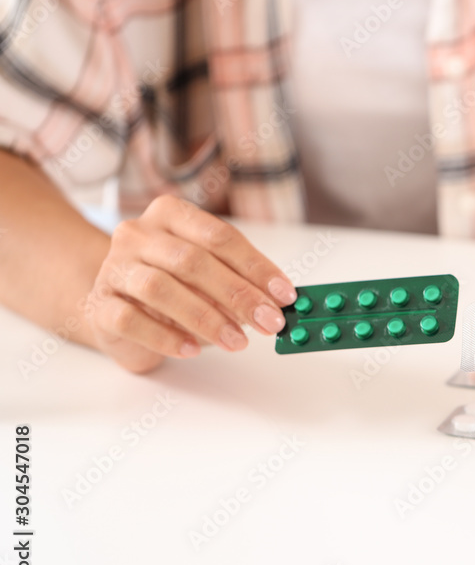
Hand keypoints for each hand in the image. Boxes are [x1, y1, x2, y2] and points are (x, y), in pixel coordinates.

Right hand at [85, 195, 296, 371]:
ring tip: (237, 341)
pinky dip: (166, 337)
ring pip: (160, 288)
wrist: (119, 310)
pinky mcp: (99, 305)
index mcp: (171, 215)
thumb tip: (277, 303)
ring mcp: (113, 268)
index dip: (256, 267)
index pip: (220, 237)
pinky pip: (131, 320)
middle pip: (192, 261)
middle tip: (269, 322)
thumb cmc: (175, 289)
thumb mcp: (210, 278)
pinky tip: (193, 350)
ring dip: (206, 318)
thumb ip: (239, 282)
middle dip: (238, 295)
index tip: (284, 295)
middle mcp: (138, 234)